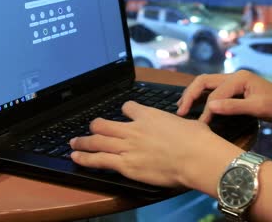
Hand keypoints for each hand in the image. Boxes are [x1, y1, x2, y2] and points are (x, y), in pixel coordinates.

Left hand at [70, 101, 242, 193]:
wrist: (196, 156)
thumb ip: (178, 124)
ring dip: (83, 141)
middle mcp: (133, 128)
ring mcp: (127, 146)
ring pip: (97, 140)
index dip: (125, 111)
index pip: (128, 107)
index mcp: (149, 115)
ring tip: (73, 142)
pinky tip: (76, 157)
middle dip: (95, 126)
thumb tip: (185, 126)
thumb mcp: (188, 123)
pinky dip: (85, 158)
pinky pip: (99, 159)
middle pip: (105, 124)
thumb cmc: (197, 140)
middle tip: (90, 128)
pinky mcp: (125, 164)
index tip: (125, 114)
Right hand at [177, 70, 271, 122]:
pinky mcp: (236, 90)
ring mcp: (234, 82)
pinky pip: (214, 90)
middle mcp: (234, 76)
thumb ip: (234, 107)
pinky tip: (197, 106)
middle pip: (204, 81)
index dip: (206, 111)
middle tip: (180, 112)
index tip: (201, 127)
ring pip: (207, 84)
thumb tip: (210, 108)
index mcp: (239, 78)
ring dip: (194, 95)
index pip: (215, 94)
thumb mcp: (259, 108)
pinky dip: (202, 97)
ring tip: (182, 108)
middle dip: (190, 95)